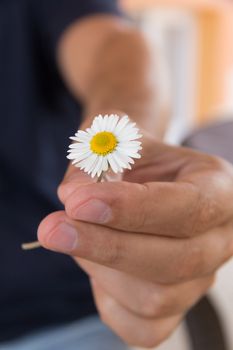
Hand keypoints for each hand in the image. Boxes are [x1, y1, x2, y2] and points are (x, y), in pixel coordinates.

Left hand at [38, 138, 232, 347]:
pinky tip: (95, 268)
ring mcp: (201, 278)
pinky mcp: (177, 306)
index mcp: (217, 189)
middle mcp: (219, 238)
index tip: (78, 203)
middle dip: (107, 246)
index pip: (188, 207)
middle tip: (52, 228)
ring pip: (156, 298)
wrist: (141, 178)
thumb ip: (92, 166)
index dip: (132, 209)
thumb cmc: (132, 160)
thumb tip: (71, 198)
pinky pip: (144, 327)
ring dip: (100, 268)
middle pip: (177, 260)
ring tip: (76, 236)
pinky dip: (108, 302)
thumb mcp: (114, 145)